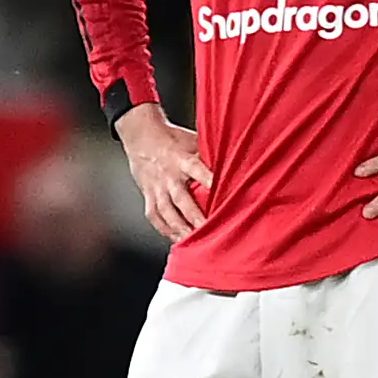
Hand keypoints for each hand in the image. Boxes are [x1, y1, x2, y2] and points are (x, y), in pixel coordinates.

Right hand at [116, 107, 212, 241]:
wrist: (141, 136)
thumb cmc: (173, 139)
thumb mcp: (193, 140)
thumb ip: (209, 154)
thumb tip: (236, 162)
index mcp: (180, 159)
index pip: (196, 169)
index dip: (207, 179)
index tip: (219, 190)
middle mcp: (168, 176)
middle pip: (180, 199)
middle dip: (194, 217)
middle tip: (208, 230)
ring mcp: (156, 187)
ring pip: (166, 212)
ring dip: (179, 228)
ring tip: (193, 242)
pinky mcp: (148, 195)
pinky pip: (155, 216)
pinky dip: (165, 230)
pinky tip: (176, 239)